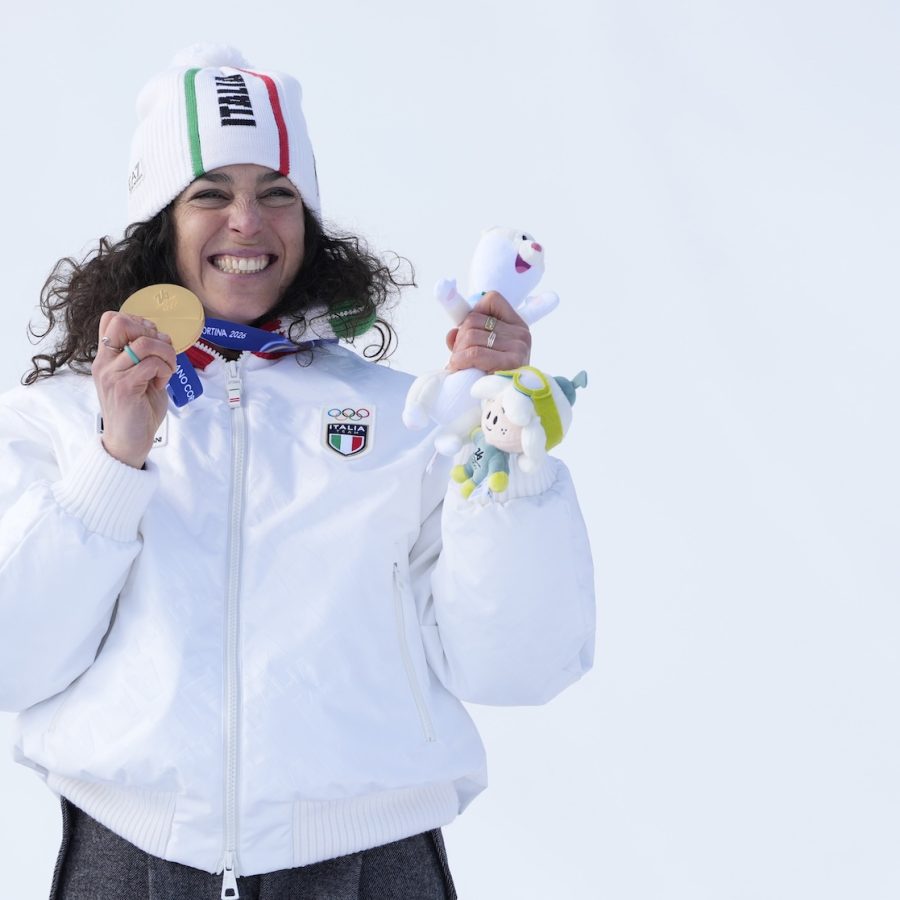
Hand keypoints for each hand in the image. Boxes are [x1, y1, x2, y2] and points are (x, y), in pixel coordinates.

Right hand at [92, 312, 176, 468]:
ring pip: (143, 343)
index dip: (138, 322)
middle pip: (122, 322)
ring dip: (165, 353)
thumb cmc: (138, 410)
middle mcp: (104, 363)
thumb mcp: (139, 377)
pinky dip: (165, 370)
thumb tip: (162, 337)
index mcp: (106, 358)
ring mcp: (112, 375)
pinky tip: (163, 382)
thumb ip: (144, 357)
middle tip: (161, 353)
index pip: (112, 319)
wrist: (129, 442)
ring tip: (167, 369)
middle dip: (151, 331)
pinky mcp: (125, 387)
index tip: (153, 341)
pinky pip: (151, 364)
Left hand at [444, 291, 531, 372]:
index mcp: (517, 326)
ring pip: (470, 335)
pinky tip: (458, 369)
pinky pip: (474, 353)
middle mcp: (521, 333)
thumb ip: (468, 339)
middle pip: (473, 319)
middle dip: (459, 339)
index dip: (473, 313)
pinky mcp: (512, 361)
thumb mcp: (484, 354)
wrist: (510, 409)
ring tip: (458, 366)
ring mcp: (518, 346)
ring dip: (457, 353)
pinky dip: (459, 361)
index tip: (467, 332)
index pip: (491, 299)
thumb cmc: (494, 380)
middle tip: (458, 358)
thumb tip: (451, 334)